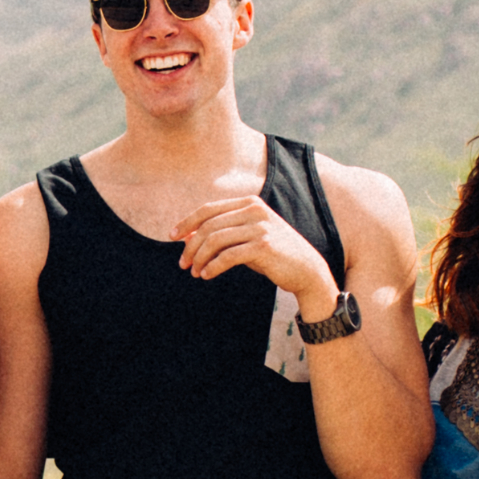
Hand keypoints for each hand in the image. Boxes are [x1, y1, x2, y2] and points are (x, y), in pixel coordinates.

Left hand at [173, 193, 338, 319]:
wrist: (306, 270)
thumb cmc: (272, 255)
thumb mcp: (245, 239)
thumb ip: (221, 234)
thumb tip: (186, 239)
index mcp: (249, 203)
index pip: (209, 209)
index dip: (187, 222)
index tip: (172, 237)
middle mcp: (254, 210)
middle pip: (209, 225)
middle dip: (191, 246)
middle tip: (183, 264)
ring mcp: (260, 227)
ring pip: (215, 240)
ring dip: (200, 258)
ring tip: (194, 272)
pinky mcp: (264, 246)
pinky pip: (228, 256)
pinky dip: (213, 266)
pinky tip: (207, 275)